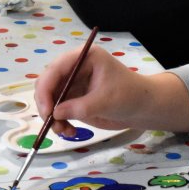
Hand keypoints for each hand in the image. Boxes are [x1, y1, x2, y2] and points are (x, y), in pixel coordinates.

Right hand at [33, 47, 188, 136]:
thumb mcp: (106, 101)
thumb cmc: (129, 96)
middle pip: (47, 83)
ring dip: (52, 117)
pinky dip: (59, 122)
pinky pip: (57, 110)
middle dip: (46, 104)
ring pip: (49, 99)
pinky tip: (69, 132)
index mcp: (84, 57)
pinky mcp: (73, 99)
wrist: (142, 108)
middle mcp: (74, 68)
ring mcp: (73, 84)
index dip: (46, 88)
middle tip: (51, 123)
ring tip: (65, 131)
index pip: (56, 68)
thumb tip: (55, 114)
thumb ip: (80, 107)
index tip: (47, 110)